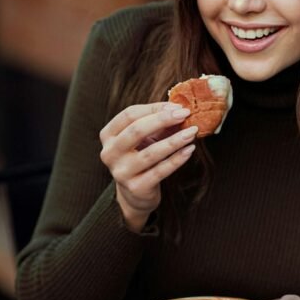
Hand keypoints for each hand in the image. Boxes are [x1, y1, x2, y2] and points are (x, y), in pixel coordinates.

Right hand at [99, 102, 197, 230]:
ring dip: (175, 140)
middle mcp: (109, 153)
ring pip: (151, 152)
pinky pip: (160, 171)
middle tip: (185, 114)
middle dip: (163, 119)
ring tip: (192, 132)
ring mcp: (121, 172)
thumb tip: (180, 110)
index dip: (154, 108)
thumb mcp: (144, 138)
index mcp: (108, 135)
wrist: (136, 193)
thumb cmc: (140, 157)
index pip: (129, 114)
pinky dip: (177, 159)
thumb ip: (157, 124)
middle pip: (136, 130)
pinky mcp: (136, 188)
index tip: (177, 106)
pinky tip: (190, 149)